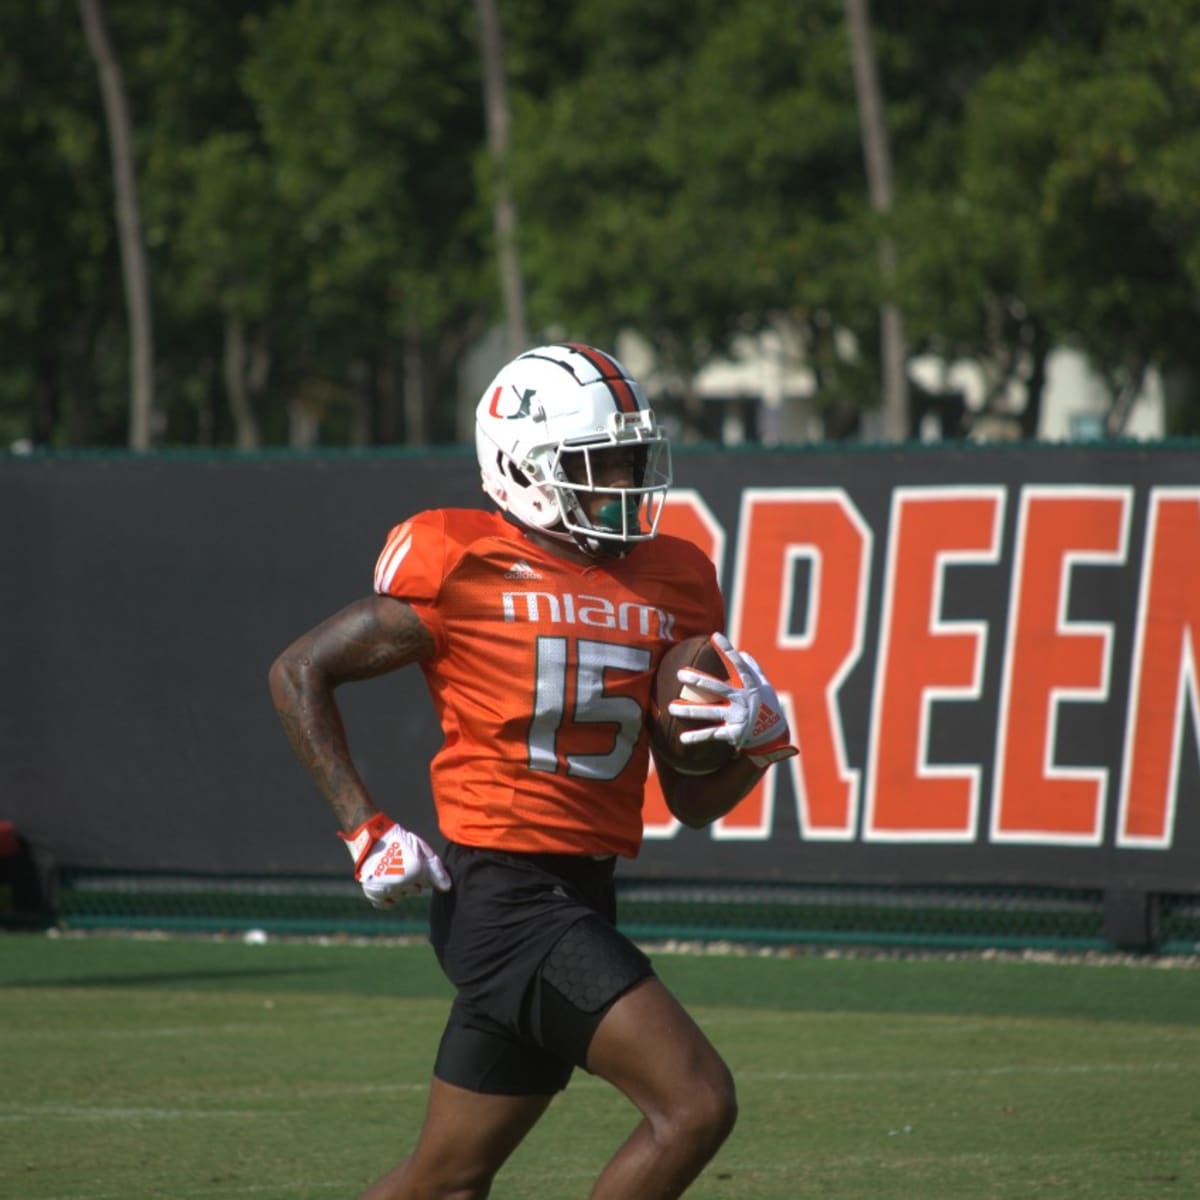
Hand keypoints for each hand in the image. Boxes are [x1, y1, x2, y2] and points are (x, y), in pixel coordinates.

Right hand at [339, 813, 451, 908]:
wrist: (373, 836)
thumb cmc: (400, 840)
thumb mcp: (421, 848)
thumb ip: (436, 869)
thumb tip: (447, 888)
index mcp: (417, 871)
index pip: (428, 883)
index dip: (424, 874)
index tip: (416, 863)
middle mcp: (402, 883)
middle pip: (415, 891)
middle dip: (413, 882)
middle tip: (404, 866)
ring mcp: (387, 888)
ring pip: (400, 897)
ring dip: (400, 888)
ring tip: (393, 872)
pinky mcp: (372, 891)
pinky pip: (384, 904)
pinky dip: (387, 898)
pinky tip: (387, 886)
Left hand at [667, 632, 797, 767]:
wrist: (774, 738)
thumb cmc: (768, 708)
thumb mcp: (766, 688)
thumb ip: (754, 670)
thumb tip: (743, 652)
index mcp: (751, 686)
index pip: (738, 665)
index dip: (728, 650)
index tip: (715, 636)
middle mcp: (743, 700)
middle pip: (717, 688)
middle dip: (698, 681)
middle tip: (680, 674)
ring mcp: (738, 717)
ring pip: (710, 713)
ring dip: (690, 711)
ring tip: (671, 708)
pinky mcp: (733, 733)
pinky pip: (712, 734)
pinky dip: (697, 737)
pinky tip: (682, 738)